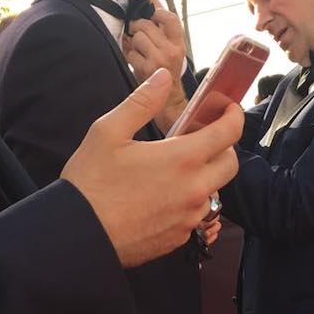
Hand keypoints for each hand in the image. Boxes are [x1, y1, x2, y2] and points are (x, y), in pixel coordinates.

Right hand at [61, 68, 242, 267]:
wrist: (80, 235)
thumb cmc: (91, 183)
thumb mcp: (109, 132)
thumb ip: (142, 102)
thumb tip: (162, 76)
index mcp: (182, 159)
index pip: (229, 133)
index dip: (234, 116)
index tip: (228, 109)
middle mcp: (194, 190)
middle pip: (230, 164)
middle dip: (223, 147)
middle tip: (201, 138)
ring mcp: (190, 217)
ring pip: (213, 191)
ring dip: (204, 177)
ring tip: (174, 169)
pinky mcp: (181, 237)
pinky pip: (196, 215)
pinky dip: (188, 201)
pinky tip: (162, 196)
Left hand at [123, 3, 185, 85]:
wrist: (169, 100)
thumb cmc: (166, 71)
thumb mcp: (171, 50)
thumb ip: (161, 31)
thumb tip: (148, 2)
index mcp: (179, 44)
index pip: (170, 18)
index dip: (157, 11)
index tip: (150, 12)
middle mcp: (172, 51)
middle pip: (147, 24)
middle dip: (137, 27)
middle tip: (136, 33)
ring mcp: (159, 60)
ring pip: (138, 37)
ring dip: (133, 43)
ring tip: (139, 50)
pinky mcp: (147, 69)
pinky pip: (131, 53)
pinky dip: (130, 56)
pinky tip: (136, 62)